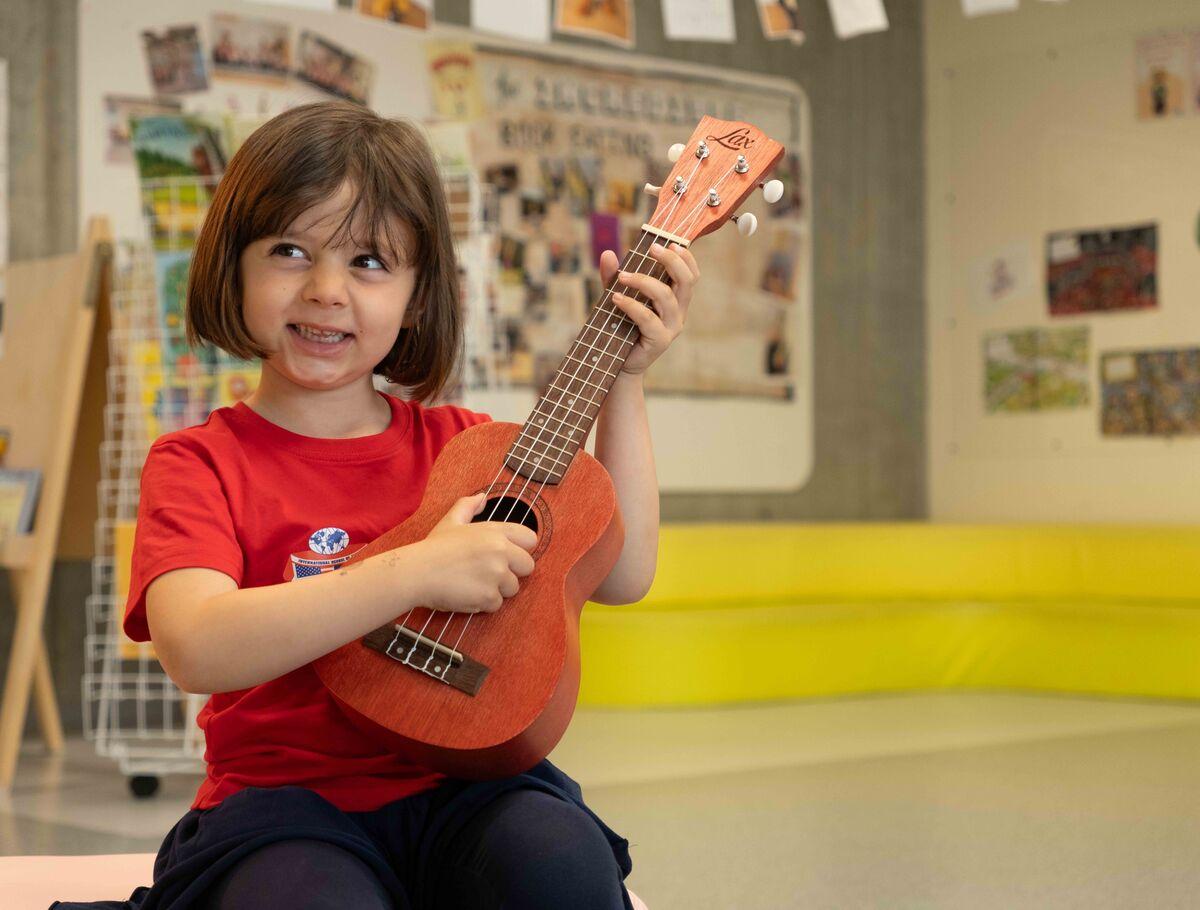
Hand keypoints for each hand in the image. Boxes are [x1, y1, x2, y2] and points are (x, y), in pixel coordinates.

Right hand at [412, 493, 536, 613]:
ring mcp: (496, 574)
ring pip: (512, 588)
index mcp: (495, 532)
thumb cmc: (433, 548)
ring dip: (496, 590)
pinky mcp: (489, 596)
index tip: (507, 556)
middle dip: (512, 572)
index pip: (530, 539)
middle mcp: (501, 551)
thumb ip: (468, 506)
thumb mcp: (451, 521)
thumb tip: (482, 497)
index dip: (520, 549)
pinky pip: (496, 604)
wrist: (417, 572)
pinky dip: (483, 604)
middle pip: (527, 566)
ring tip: (473, 583)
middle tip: (488, 573)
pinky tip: (466, 594)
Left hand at [599, 241, 699, 374]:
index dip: (685, 257)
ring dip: (644, 281)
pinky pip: (648, 318)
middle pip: (686, 281)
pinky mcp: (659, 341)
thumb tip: (608, 254)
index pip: (691, 276)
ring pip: (666, 296)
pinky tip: (615, 299)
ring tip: (622, 277)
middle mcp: (678, 313)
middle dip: (672, 261)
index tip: (669, 242)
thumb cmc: (621, 328)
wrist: (619, 364)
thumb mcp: (618, 297)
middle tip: (652, 249)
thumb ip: (613, 277)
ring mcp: (671, 328)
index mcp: (675, 300)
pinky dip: (631, 305)